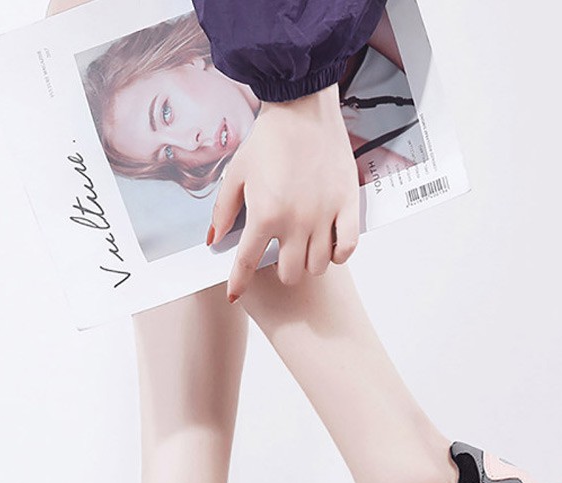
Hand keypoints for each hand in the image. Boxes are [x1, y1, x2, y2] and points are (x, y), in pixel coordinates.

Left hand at [206, 83, 360, 302]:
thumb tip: (213, 240)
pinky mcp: (347, 205)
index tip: (234, 294)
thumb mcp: (237, 174)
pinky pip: (348, 247)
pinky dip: (339, 255)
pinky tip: (331, 247)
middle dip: (282, 271)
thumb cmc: (268, 139)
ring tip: (304, 249)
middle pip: (290, 273)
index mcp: (265, 214)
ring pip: (318, 266)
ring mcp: (324, 215)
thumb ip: (223, 210)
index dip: (239, 283)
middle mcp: (295, 221)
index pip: (248, 262)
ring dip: (309, 263)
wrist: (302, 109)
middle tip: (280, 256)